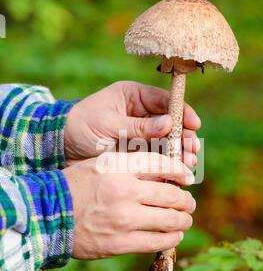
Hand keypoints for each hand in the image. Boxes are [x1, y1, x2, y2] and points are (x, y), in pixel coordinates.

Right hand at [63, 152, 195, 258]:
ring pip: (170, 221)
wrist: (48, 215)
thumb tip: (166, 176)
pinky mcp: (120, 243)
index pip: (163, 166)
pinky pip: (157, 242)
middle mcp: (125, 191)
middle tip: (189, 203)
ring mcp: (123, 220)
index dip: (181, 172)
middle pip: (172, 196)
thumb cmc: (77, 185)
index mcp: (119, 167)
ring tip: (184, 219)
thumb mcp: (101, 164)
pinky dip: (171, 238)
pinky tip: (174, 235)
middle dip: (186, 201)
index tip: (188, 177)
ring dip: (183, 220)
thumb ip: (132, 166)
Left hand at [64, 81, 199, 166]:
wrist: (61, 147)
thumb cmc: (81, 126)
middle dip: (183, 137)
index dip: (182, 112)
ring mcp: (140, 134)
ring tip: (188, 164)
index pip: (164, 101)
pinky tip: (176, 173)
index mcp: (134, 96)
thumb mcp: (109, 123)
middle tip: (192, 150)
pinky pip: (156, 157)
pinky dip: (167, 165)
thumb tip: (168, 124)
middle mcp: (141, 114)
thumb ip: (138, 126)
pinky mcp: (137, 153)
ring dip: (179, 153)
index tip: (194, 125)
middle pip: (171, 124)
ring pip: (166, 142)